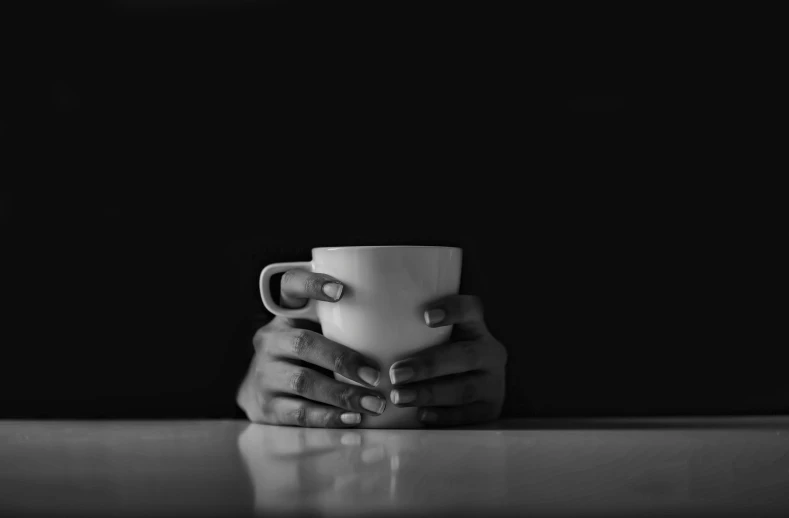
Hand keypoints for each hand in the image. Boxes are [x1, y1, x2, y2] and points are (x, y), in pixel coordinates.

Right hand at [237, 268, 386, 426]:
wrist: (260, 393)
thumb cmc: (307, 356)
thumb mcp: (316, 332)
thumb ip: (345, 322)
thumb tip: (407, 321)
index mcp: (285, 314)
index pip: (290, 286)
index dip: (311, 285)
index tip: (340, 291)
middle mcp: (271, 341)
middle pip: (302, 343)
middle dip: (342, 359)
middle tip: (376, 374)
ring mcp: (265, 374)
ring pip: (303, 381)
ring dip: (342, 394)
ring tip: (375, 403)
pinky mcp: (267, 407)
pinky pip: (299, 413)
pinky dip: (329, 417)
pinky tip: (353, 419)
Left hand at [388, 295, 506, 426]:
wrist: (474, 395)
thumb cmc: (439, 361)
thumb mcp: (436, 342)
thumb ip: (414, 332)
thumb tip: (360, 316)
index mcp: (476, 329)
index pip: (472, 310)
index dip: (454, 310)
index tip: (426, 317)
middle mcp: (490, 353)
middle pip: (464, 356)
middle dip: (428, 365)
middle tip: (395, 374)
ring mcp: (494, 383)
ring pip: (464, 388)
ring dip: (429, 393)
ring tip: (399, 397)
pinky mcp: (490, 409)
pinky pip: (468, 415)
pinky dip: (443, 416)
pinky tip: (421, 415)